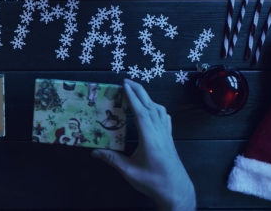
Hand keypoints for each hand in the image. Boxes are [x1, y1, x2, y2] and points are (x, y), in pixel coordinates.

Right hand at [91, 79, 195, 210]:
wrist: (176, 191)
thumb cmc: (153, 182)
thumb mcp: (129, 172)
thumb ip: (112, 160)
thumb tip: (94, 152)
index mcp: (150, 138)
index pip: (141, 112)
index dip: (133, 97)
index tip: (125, 84)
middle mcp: (160, 133)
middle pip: (151, 106)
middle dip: (139, 91)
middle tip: (127, 81)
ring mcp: (167, 135)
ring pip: (159, 110)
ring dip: (148, 98)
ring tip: (137, 92)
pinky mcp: (170, 139)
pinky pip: (165, 118)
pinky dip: (158, 109)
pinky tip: (154, 109)